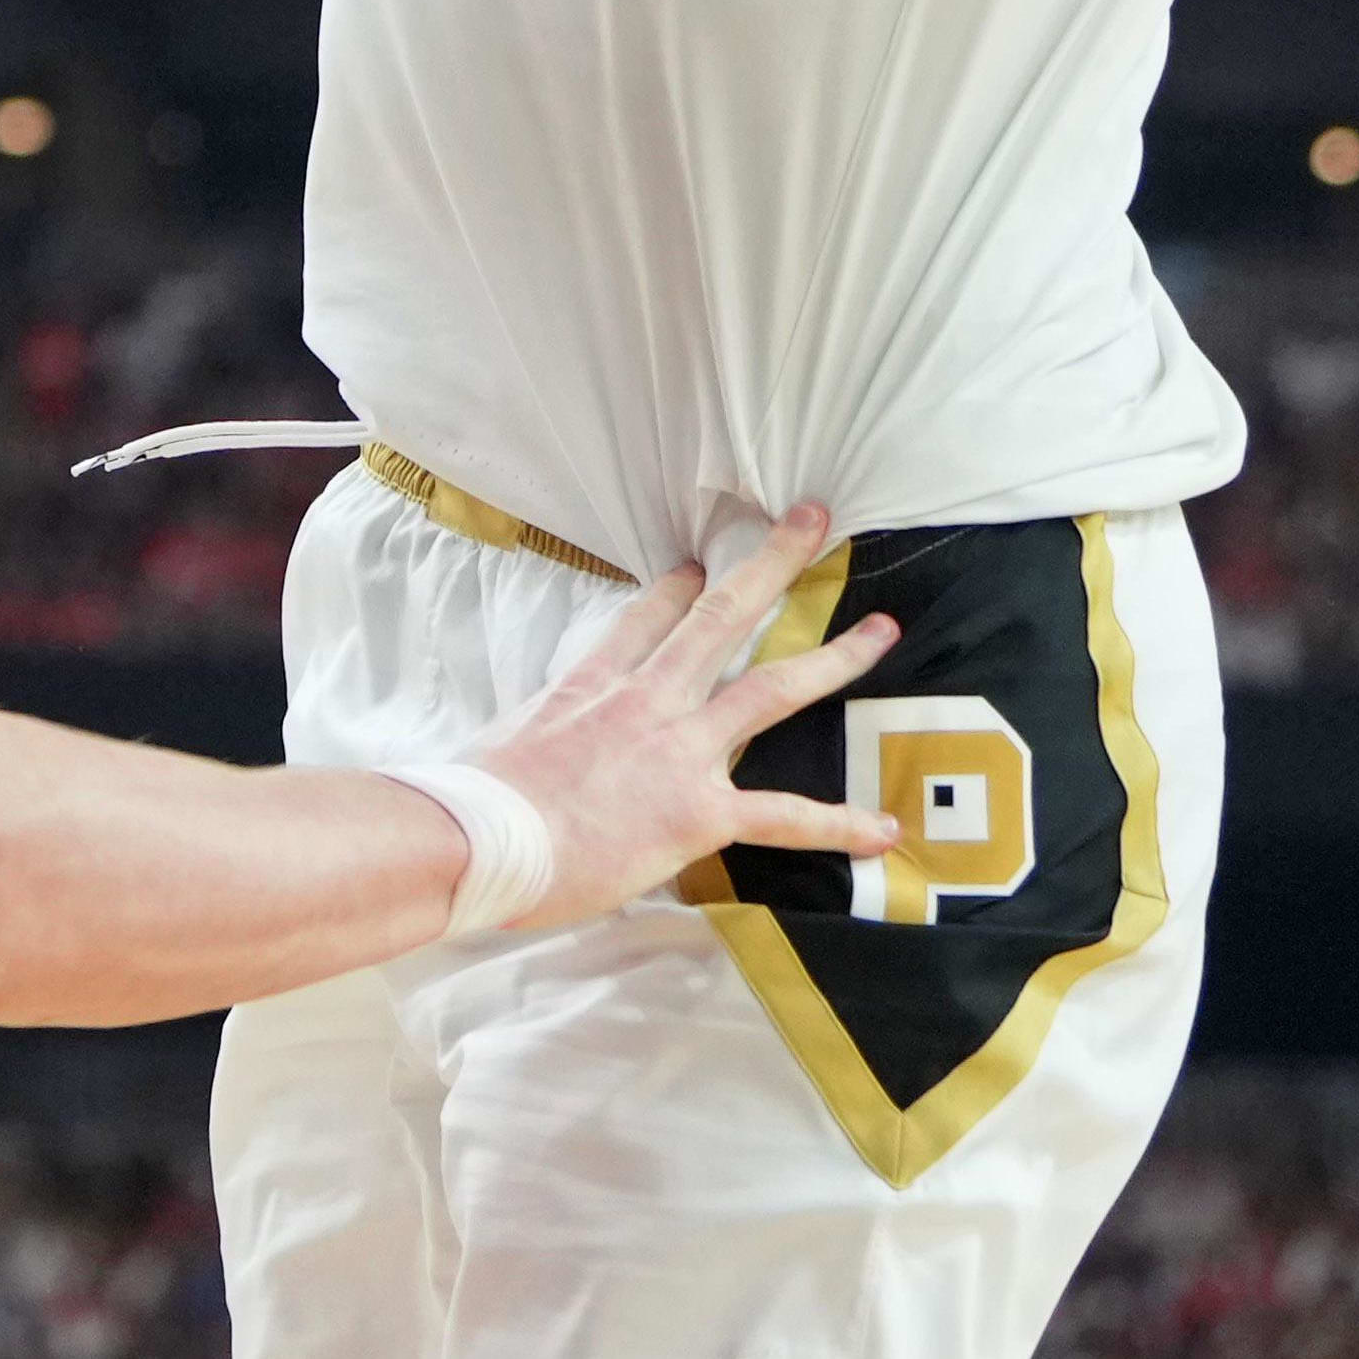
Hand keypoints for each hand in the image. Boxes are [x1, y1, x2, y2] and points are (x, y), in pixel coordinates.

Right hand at [452, 503, 900, 927]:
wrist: (482, 837)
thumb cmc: (476, 800)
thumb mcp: (505, 741)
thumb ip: (540, 738)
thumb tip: (528, 758)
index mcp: (593, 682)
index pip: (646, 618)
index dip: (678, 587)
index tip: (700, 564)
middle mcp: (648, 700)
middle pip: (722, 615)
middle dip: (773, 563)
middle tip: (813, 520)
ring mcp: (680, 749)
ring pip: (772, 688)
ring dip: (834, 658)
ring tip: (881, 632)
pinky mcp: (698, 810)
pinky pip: (781, 816)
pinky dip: (836, 825)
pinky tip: (882, 831)